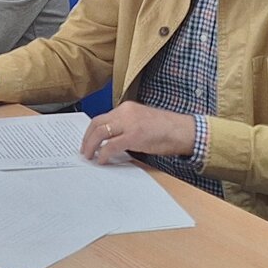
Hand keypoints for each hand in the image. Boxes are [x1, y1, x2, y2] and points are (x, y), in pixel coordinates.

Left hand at [78, 101, 196, 163]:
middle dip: (87, 138)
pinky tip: (102, 160)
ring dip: (91, 146)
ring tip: (89, 156)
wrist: (184, 130)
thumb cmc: (167, 129)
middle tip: (84, 150)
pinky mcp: (134, 136)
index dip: (91, 131)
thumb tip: (111, 141)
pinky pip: (111, 145)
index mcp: (127, 108)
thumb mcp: (142, 122)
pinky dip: (103, 153)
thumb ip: (126, 127)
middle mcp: (126, 112)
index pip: (102, 117)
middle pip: (97, 123)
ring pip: (100, 133)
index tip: (87, 141)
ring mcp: (129, 123)